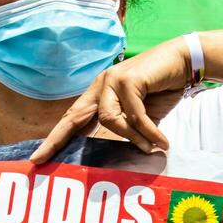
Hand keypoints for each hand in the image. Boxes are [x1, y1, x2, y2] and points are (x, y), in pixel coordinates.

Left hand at [31, 38, 189, 162]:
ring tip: (151, 147)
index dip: (56, 138)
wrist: (184, 63)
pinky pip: (133, 115)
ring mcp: (112, 80)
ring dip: (132, 137)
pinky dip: (148, 132)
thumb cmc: (163, 89)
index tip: (39, 157)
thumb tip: (128, 156)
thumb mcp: (142, 116)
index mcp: (100, 94)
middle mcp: (101, 85)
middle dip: (56, 140)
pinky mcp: (128, 79)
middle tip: (40, 160)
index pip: (73, 118)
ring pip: (109, 119)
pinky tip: (161, 142)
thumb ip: (130, 131)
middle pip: (74, 116)